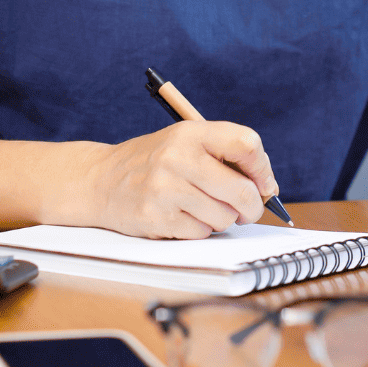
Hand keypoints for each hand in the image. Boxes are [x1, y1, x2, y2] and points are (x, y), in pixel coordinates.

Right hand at [62, 121, 280, 238]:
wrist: (101, 180)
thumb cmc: (154, 162)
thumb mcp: (185, 142)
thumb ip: (224, 156)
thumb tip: (267, 188)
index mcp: (191, 133)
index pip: (246, 144)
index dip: (263, 168)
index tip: (264, 183)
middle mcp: (178, 157)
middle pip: (241, 190)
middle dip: (252, 206)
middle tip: (247, 210)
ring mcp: (166, 189)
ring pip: (224, 217)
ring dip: (222, 219)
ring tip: (204, 209)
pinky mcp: (156, 217)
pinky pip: (201, 233)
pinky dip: (200, 230)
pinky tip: (183, 217)